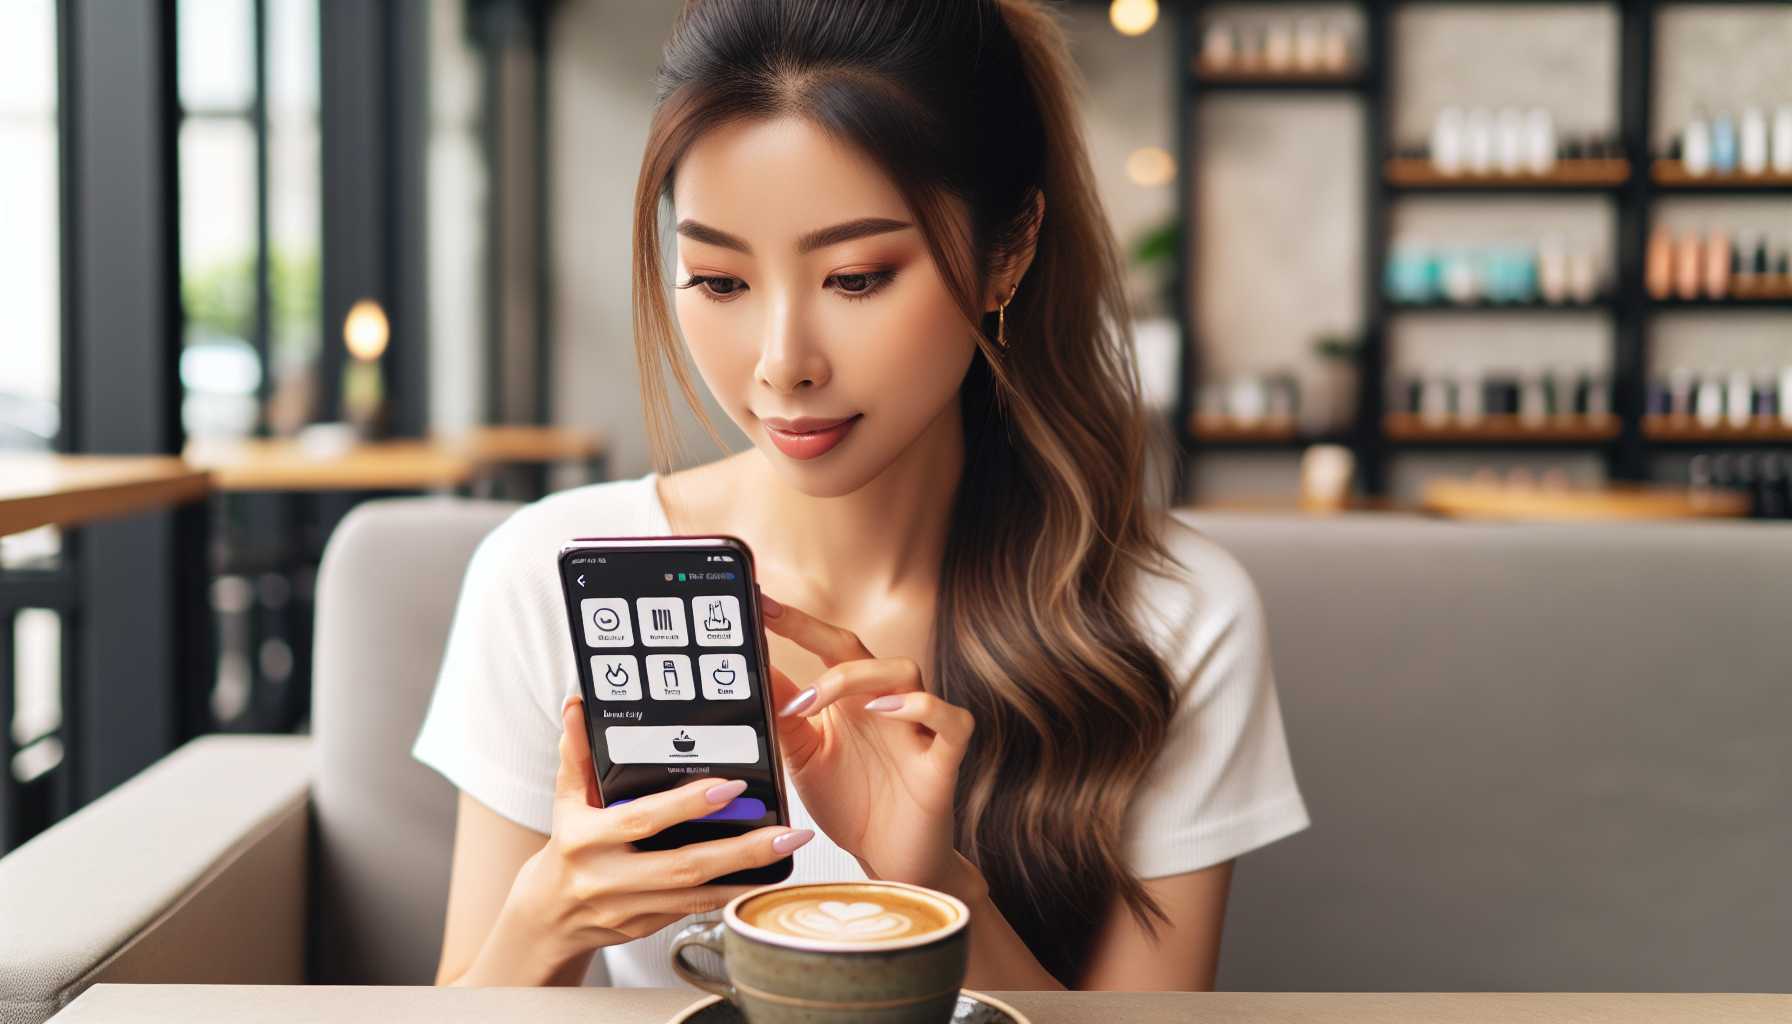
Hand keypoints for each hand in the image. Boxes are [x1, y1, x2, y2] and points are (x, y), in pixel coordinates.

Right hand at [511, 695, 815, 955]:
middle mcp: (607, 878)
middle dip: (740, 850)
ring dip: (746, 875)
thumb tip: (578, 706)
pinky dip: (729, 895)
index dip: (685, 805)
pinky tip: (763, 879)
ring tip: (786, 851)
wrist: (549, 917)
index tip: (729, 787)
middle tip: (786, 831)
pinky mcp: (645, 928)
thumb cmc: (566, 849)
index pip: (642, 819)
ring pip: (696, 896)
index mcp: (585, 839)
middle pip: (682, 866)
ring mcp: (628, 909)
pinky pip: (693, 911)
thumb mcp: (567, 799)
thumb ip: (577, 753)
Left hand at [759, 590, 977, 894]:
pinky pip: (952, 720)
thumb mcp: (804, 759)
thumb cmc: (853, 805)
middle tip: (775, 639)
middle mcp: (885, 706)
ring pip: (906, 671)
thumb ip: (784, 717)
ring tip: (818, 697)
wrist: (892, 865)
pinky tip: (886, 712)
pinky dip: (924, 708)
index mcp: (851, 702)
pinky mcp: (942, 762)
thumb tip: (752, 675)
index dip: (796, 622)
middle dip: (818, 634)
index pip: (827, 646)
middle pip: (863, 648)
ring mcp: (917, 731)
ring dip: (860, 675)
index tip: (760, 601)